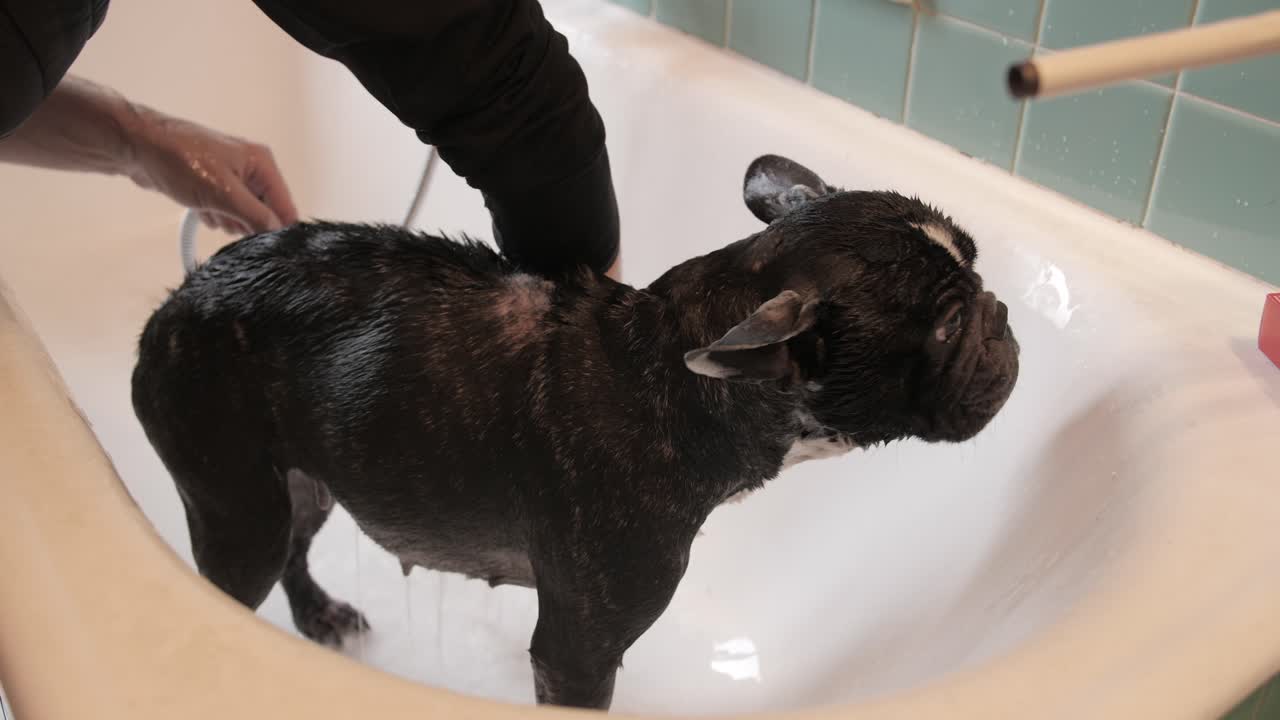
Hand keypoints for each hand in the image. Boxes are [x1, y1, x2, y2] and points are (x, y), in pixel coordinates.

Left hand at [126, 110, 298, 234]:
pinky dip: (214, 214)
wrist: (139, 148)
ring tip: (209, 207)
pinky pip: (225, 210)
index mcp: (262, 164)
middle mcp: (252, 168)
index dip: (278, 229)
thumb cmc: (180, 161)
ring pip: (244, 214)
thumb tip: (278, 233)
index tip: (263, 246)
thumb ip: (256, 216)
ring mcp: (233, 176)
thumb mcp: (223, 194)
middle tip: (226, 218)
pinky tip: (200, 207)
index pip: (286, 207)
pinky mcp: (214, 184)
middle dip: (247, 224)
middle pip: (265, 213)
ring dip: (227, 220)